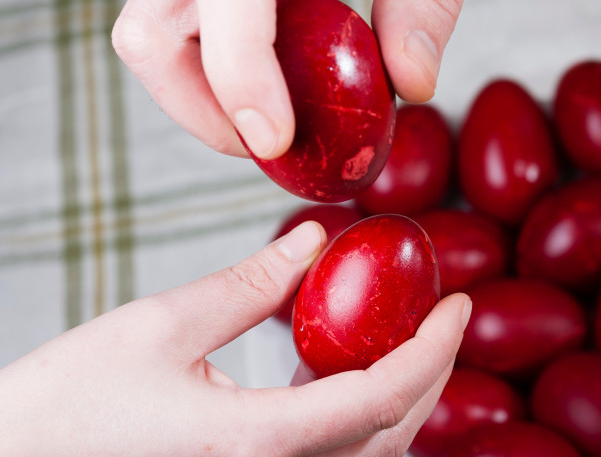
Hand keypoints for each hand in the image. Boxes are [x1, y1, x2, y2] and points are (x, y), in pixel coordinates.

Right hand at [0, 221, 470, 455]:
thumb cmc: (68, 407)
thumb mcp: (160, 327)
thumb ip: (251, 284)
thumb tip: (314, 240)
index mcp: (254, 445)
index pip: (378, 398)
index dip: (432, 350)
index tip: (458, 302)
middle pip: (391, 432)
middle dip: (431, 369)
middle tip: (444, 311)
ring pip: (370, 451)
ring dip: (402, 392)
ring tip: (407, 331)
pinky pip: (334, 455)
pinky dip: (359, 411)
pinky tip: (344, 367)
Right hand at [111, 0, 470, 160]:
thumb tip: (412, 83)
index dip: (237, 76)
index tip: (276, 140)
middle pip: (147, 31)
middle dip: (202, 107)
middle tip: (271, 142)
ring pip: (149, 28)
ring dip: (202, 90)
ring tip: (275, 112)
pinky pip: (177, 11)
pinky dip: (213, 56)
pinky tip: (272, 66)